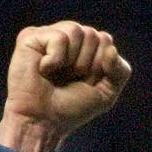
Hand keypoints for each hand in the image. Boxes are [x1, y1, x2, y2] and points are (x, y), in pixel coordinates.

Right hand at [0, 21, 131, 151]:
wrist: (44, 121)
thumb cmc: (72, 108)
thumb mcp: (107, 93)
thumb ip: (120, 71)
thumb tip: (111, 48)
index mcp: (86, 47)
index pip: (106, 41)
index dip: (100, 67)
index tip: (85, 83)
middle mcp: (68, 38)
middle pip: (93, 35)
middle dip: (87, 64)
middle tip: (69, 80)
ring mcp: (49, 35)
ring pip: (77, 30)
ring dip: (72, 61)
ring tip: (57, 74)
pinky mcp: (31, 36)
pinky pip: (59, 38)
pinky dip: (56, 59)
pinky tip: (43, 69)